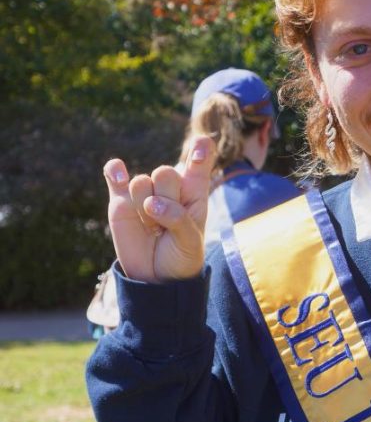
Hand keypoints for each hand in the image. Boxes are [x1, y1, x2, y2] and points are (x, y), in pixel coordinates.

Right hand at [102, 136, 215, 282]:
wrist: (157, 277)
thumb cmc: (182, 256)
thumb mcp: (191, 241)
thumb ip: (178, 219)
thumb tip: (151, 203)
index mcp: (194, 193)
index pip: (199, 164)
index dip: (200, 153)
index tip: (203, 144)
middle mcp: (170, 188)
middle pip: (165, 172)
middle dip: (166, 198)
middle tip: (167, 225)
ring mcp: (144, 193)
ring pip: (142, 181)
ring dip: (145, 207)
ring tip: (152, 227)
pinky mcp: (121, 201)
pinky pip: (115, 175)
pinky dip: (114, 171)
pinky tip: (118, 172)